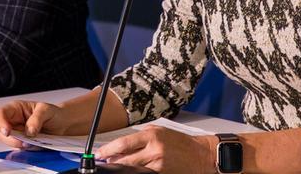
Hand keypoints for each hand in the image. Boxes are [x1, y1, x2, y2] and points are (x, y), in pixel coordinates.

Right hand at [0, 100, 73, 147]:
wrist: (63, 125)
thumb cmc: (54, 114)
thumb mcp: (47, 110)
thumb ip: (36, 119)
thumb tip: (28, 130)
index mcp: (16, 109)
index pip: (0, 114)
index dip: (0, 122)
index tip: (8, 131)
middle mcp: (14, 121)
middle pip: (1, 131)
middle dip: (11, 139)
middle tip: (24, 141)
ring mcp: (17, 133)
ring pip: (8, 142)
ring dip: (18, 145)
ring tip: (32, 143)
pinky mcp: (23, 143)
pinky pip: (18, 149)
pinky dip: (25, 149)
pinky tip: (35, 145)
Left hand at [95, 126, 213, 173]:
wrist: (201, 155)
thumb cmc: (181, 142)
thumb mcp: (160, 131)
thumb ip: (141, 136)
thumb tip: (122, 145)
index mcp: (152, 135)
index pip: (123, 143)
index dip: (108, 150)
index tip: (100, 153)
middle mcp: (154, 150)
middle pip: (124, 159)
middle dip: (112, 162)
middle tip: (104, 162)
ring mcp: (158, 164)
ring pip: (131, 169)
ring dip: (121, 169)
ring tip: (117, 167)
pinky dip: (135, 173)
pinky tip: (132, 171)